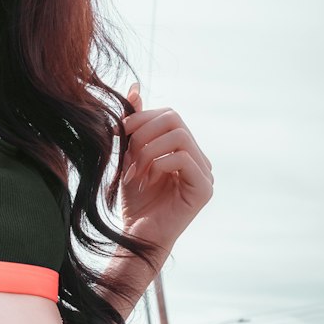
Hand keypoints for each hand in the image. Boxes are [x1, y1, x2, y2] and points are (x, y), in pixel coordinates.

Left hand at [119, 83, 213, 258]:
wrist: (135, 235)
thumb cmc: (134, 200)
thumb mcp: (129, 155)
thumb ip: (134, 124)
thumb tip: (134, 87)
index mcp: (184, 149)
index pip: (168, 114)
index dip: (140, 119)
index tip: (118, 137)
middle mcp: (199, 158)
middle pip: (175, 119)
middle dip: (143, 132)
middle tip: (127, 156)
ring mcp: (205, 173)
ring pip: (180, 135)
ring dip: (148, 150)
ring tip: (135, 172)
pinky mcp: (204, 190)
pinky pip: (183, 158)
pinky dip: (158, 163)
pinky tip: (146, 181)